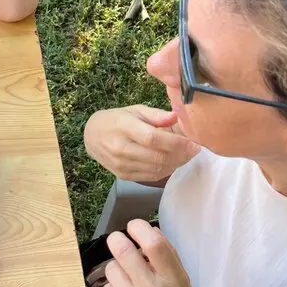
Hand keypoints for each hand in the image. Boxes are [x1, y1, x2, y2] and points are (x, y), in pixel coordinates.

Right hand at [84, 106, 199, 182]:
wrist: (92, 136)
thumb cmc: (116, 119)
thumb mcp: (135, 110)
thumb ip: (156, 115)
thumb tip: (177, 117)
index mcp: (124, 127)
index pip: (153, 138)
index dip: (176, 142)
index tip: (193, 141)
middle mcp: (120, 148)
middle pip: (157, 157)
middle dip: (181, 155)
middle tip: (194, 149)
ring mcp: (121, 164)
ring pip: (156, 169)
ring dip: (176, 164)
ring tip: (186, 155)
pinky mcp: (123, 175)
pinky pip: (150, 176)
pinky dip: (165, 170)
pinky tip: (173, 162)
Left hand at [103, 219, 203, 286]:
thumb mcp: (183, 285)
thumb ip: (167, 258)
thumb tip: (146, 232)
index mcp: (173, 282)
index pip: (153, 243)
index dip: (139, 227)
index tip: (134, 226)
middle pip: (123, 250)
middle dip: (117, 240)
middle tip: (119, 241)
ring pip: (111, 268)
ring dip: (118, 269)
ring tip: (129, 282)